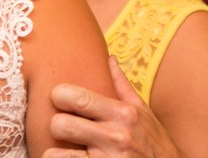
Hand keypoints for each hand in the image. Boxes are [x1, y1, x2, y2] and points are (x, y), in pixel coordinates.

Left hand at [43, 56, 183, 157]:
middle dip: (56, 126)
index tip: (59, 98)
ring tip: (62, 149)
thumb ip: (121, 86)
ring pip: (56, 154)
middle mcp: (116, 137)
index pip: (78, 97)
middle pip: (61, 125)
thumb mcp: (143, 112)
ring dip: (54, 152)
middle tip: (61, 128)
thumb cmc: (154, 142)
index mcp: (123, 114)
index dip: (60, 95)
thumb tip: (109, 58)